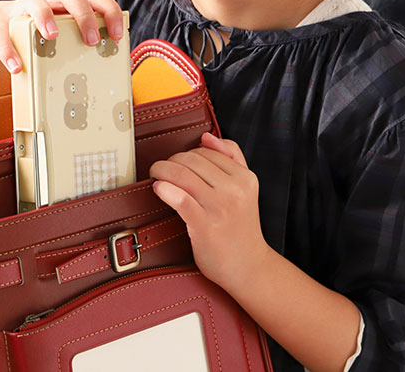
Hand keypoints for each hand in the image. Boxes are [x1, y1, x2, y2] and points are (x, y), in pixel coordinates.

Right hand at [0, 0, 123, 72]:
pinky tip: (16, 67)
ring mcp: (23, 7)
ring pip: (36, 3)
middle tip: (90, 40)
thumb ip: (75, 46)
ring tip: (52, 37)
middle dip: (83, 15)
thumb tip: (101, 78)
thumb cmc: (36, 36)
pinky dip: (9, 50)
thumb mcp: (58, 37)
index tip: (117, 35)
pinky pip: (2, 33)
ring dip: (45, 18)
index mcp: (67, 3)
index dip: (109, 12)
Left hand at [149, 132, 268, 291]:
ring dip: (162, 170)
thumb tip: (207, 136)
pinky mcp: (205, 225)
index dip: (185, 153)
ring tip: (156, 174)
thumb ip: (231, 157)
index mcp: (245, 177)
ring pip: (182, 174)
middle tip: (161, 167)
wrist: (249, 268)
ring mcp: (220, 207)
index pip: (206, 152)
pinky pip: (179, 198)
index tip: (176, 161)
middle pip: (192, 160)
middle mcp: (235, 190)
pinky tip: (158, 188)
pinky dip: (164, 188)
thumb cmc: (240, 227)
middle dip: (171, 160)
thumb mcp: (245, 188)